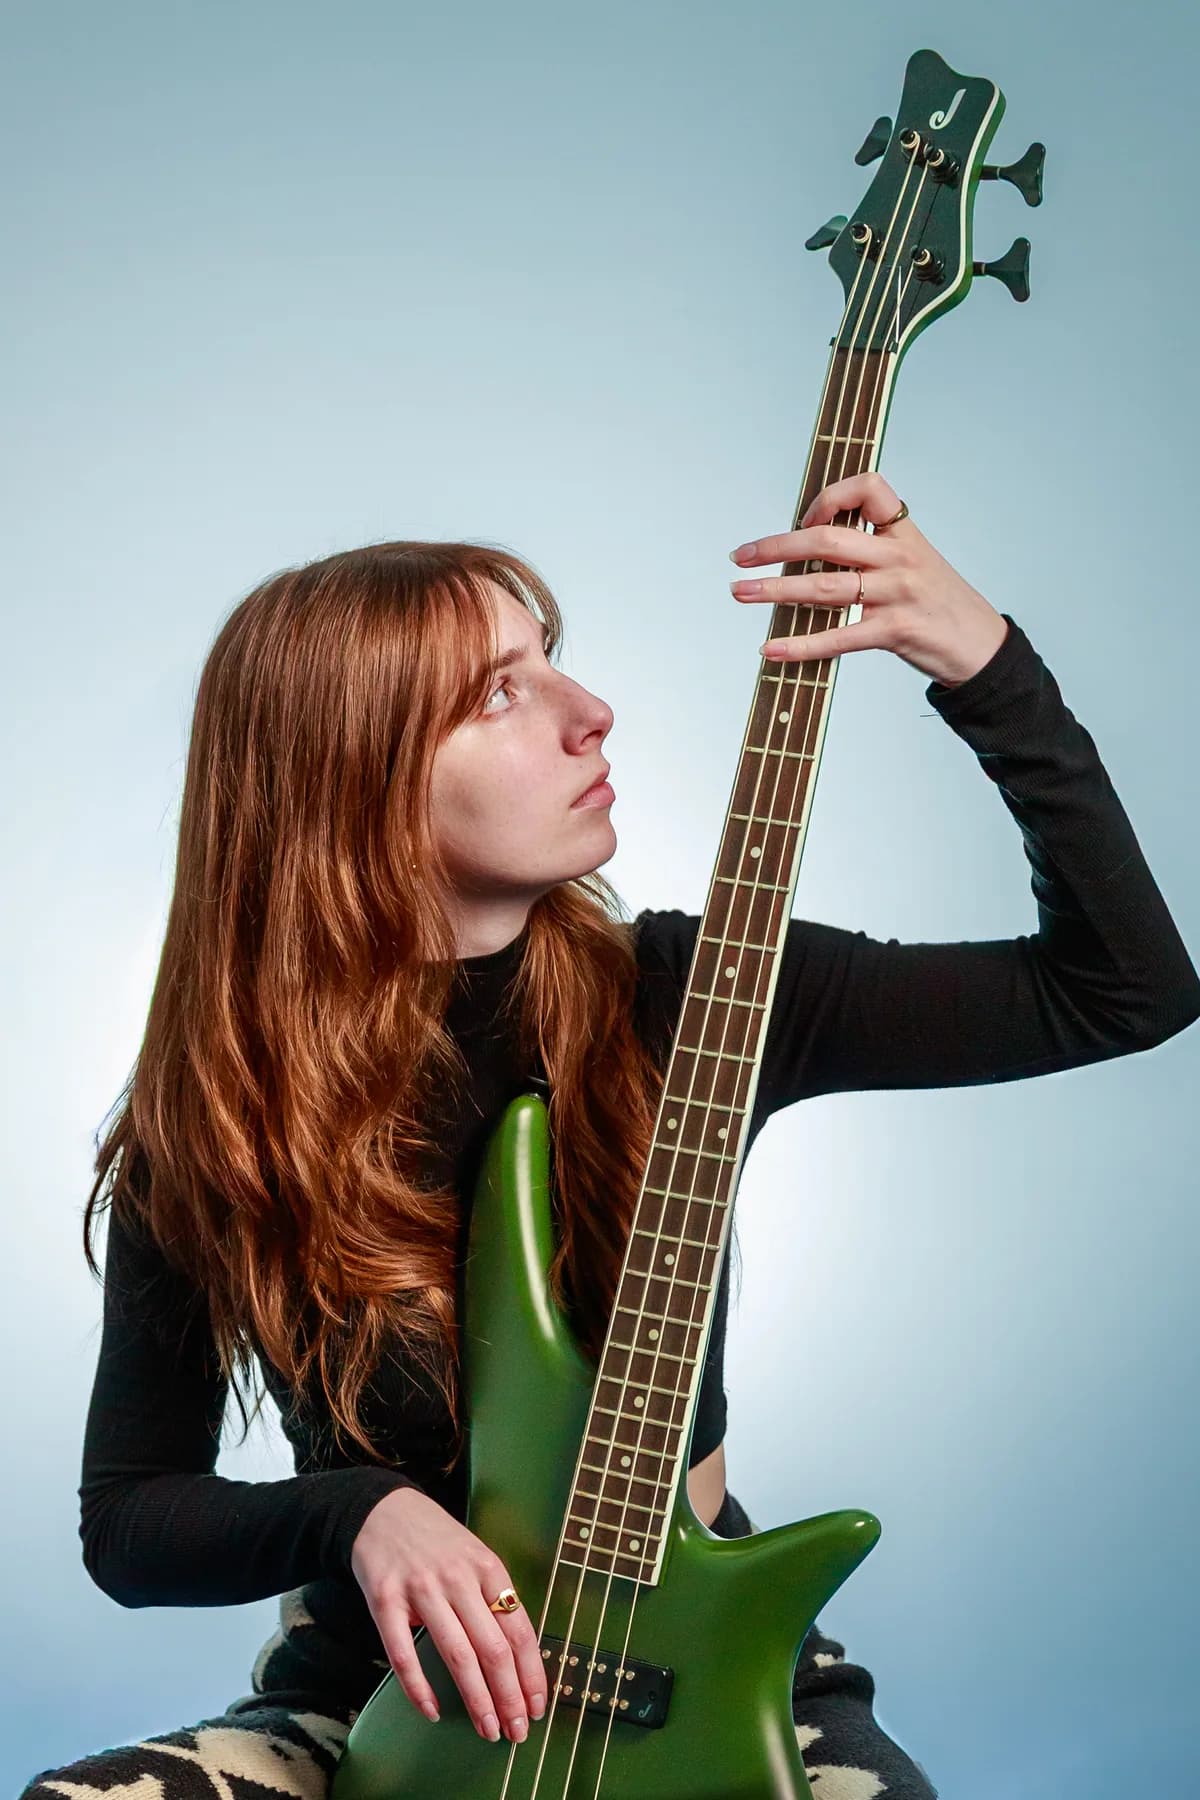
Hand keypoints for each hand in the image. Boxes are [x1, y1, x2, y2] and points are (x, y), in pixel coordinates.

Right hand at [350, 1486, 547, 1744]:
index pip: (520, 1630)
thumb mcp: (475, 1556)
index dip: (531, 1674)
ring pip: (456, 1655)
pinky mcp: (385, 1600)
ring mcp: (421, 1589)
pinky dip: (419, 1688)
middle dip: (509, 1697)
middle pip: (493, 1648)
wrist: (382, 1509)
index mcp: (488, 1567)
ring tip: (487, 1730)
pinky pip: (404, 1653)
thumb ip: (494, 1598)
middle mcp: (458, 1578)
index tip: (537, 1708)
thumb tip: (519, 1658)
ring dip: (476, 1700)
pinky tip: (432, 1711)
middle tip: (516, 1732)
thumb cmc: (436, 1541)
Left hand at [728, 470, 1008, 688]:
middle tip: (741, 556)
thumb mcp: (913, 561)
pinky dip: (800, 646)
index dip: (829, 498)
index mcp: (905, 532)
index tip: (805, 520)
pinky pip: (838, 636)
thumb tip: (808, 546)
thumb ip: (870, 549)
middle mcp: (900, 557)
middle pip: (828, 540)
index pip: (869, 487)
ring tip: (741, 592)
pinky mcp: (894, 631)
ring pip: (825, 586)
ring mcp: (897, 594)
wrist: (981, 646)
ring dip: (775, 589)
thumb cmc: (939, 604)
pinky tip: (772, 650)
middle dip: (776, 546)